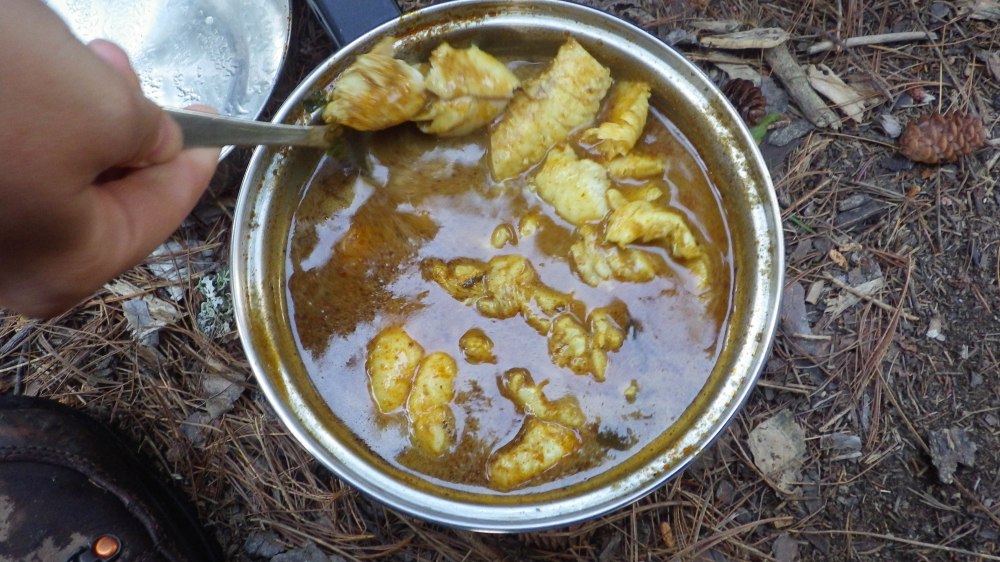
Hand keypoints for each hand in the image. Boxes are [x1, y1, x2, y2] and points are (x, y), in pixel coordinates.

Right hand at [0, 1, 219, 317]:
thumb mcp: (102, 110)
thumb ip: (150, 134)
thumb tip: (156, 141)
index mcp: (70, 267)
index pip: (160, 213)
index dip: (194, 163)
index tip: (216, 130)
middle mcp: (13, 268)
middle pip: (102, 194)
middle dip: (124, 126)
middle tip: (126, 70)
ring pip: (50, 168)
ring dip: (70, 109)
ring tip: (66, 54)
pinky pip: (7, 157)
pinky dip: (24, 113)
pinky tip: (18, 66)